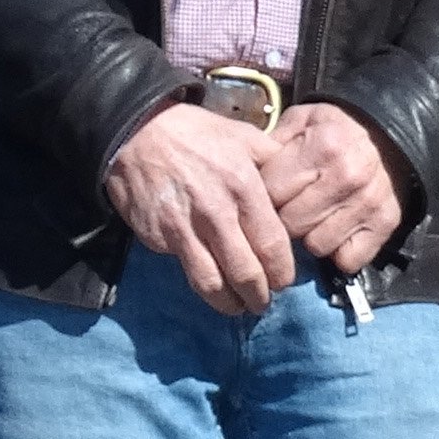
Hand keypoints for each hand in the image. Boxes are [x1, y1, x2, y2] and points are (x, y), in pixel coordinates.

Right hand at [105, 103, 297, 314]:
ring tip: (239, 306)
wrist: (138, 132)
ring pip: (213, 284)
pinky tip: (212, 285)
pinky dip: (202, 284)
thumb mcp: (244, 136)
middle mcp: (216, 213)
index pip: (272, 246)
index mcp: (244, 187)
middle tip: (264, 301)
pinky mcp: (160, 238)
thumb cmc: (196, 134)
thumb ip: (274, 162)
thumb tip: (299, 186)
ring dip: (231, 304)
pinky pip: (186, 270)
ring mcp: (184, 229)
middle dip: (260, 296)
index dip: (282, 273)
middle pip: (246, 274)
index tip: (284, 280)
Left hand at [260, 101, 411, 275]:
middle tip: (291, 207)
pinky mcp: (384, 225)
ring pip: (317, 246)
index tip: (269, 193)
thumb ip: (271, 144)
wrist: (389, 136)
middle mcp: (347, 176)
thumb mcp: (301, 121)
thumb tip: (245, 176)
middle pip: (291, 224)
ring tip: (315, 218)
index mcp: (322, 147)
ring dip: (311, 237)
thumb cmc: (334, 131)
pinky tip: (336, 233)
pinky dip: (339, 253)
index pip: (271, 192)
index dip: (263, 196)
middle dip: (284, 219)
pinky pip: (348, 261)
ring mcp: (368, 204)